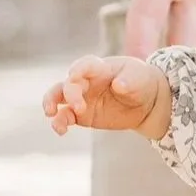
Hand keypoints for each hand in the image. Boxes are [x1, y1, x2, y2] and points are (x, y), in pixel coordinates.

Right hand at [45, 54, 174, 138]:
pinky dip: (59, 123)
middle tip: (79, 107)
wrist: (145, 101)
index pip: (84, 65)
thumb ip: (129, 80)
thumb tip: (118, 85)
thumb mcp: (139, 78)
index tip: (74, 76)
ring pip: (57, 97)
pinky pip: (65, 117)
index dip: (78, 69)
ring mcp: (81, 97)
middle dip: (69, 93)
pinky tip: (61, 130)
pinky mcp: (80, 115)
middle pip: (68, 83)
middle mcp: (85, 81)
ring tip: (51, 114)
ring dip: (51, 103)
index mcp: (99, 67)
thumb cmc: (140, 81)